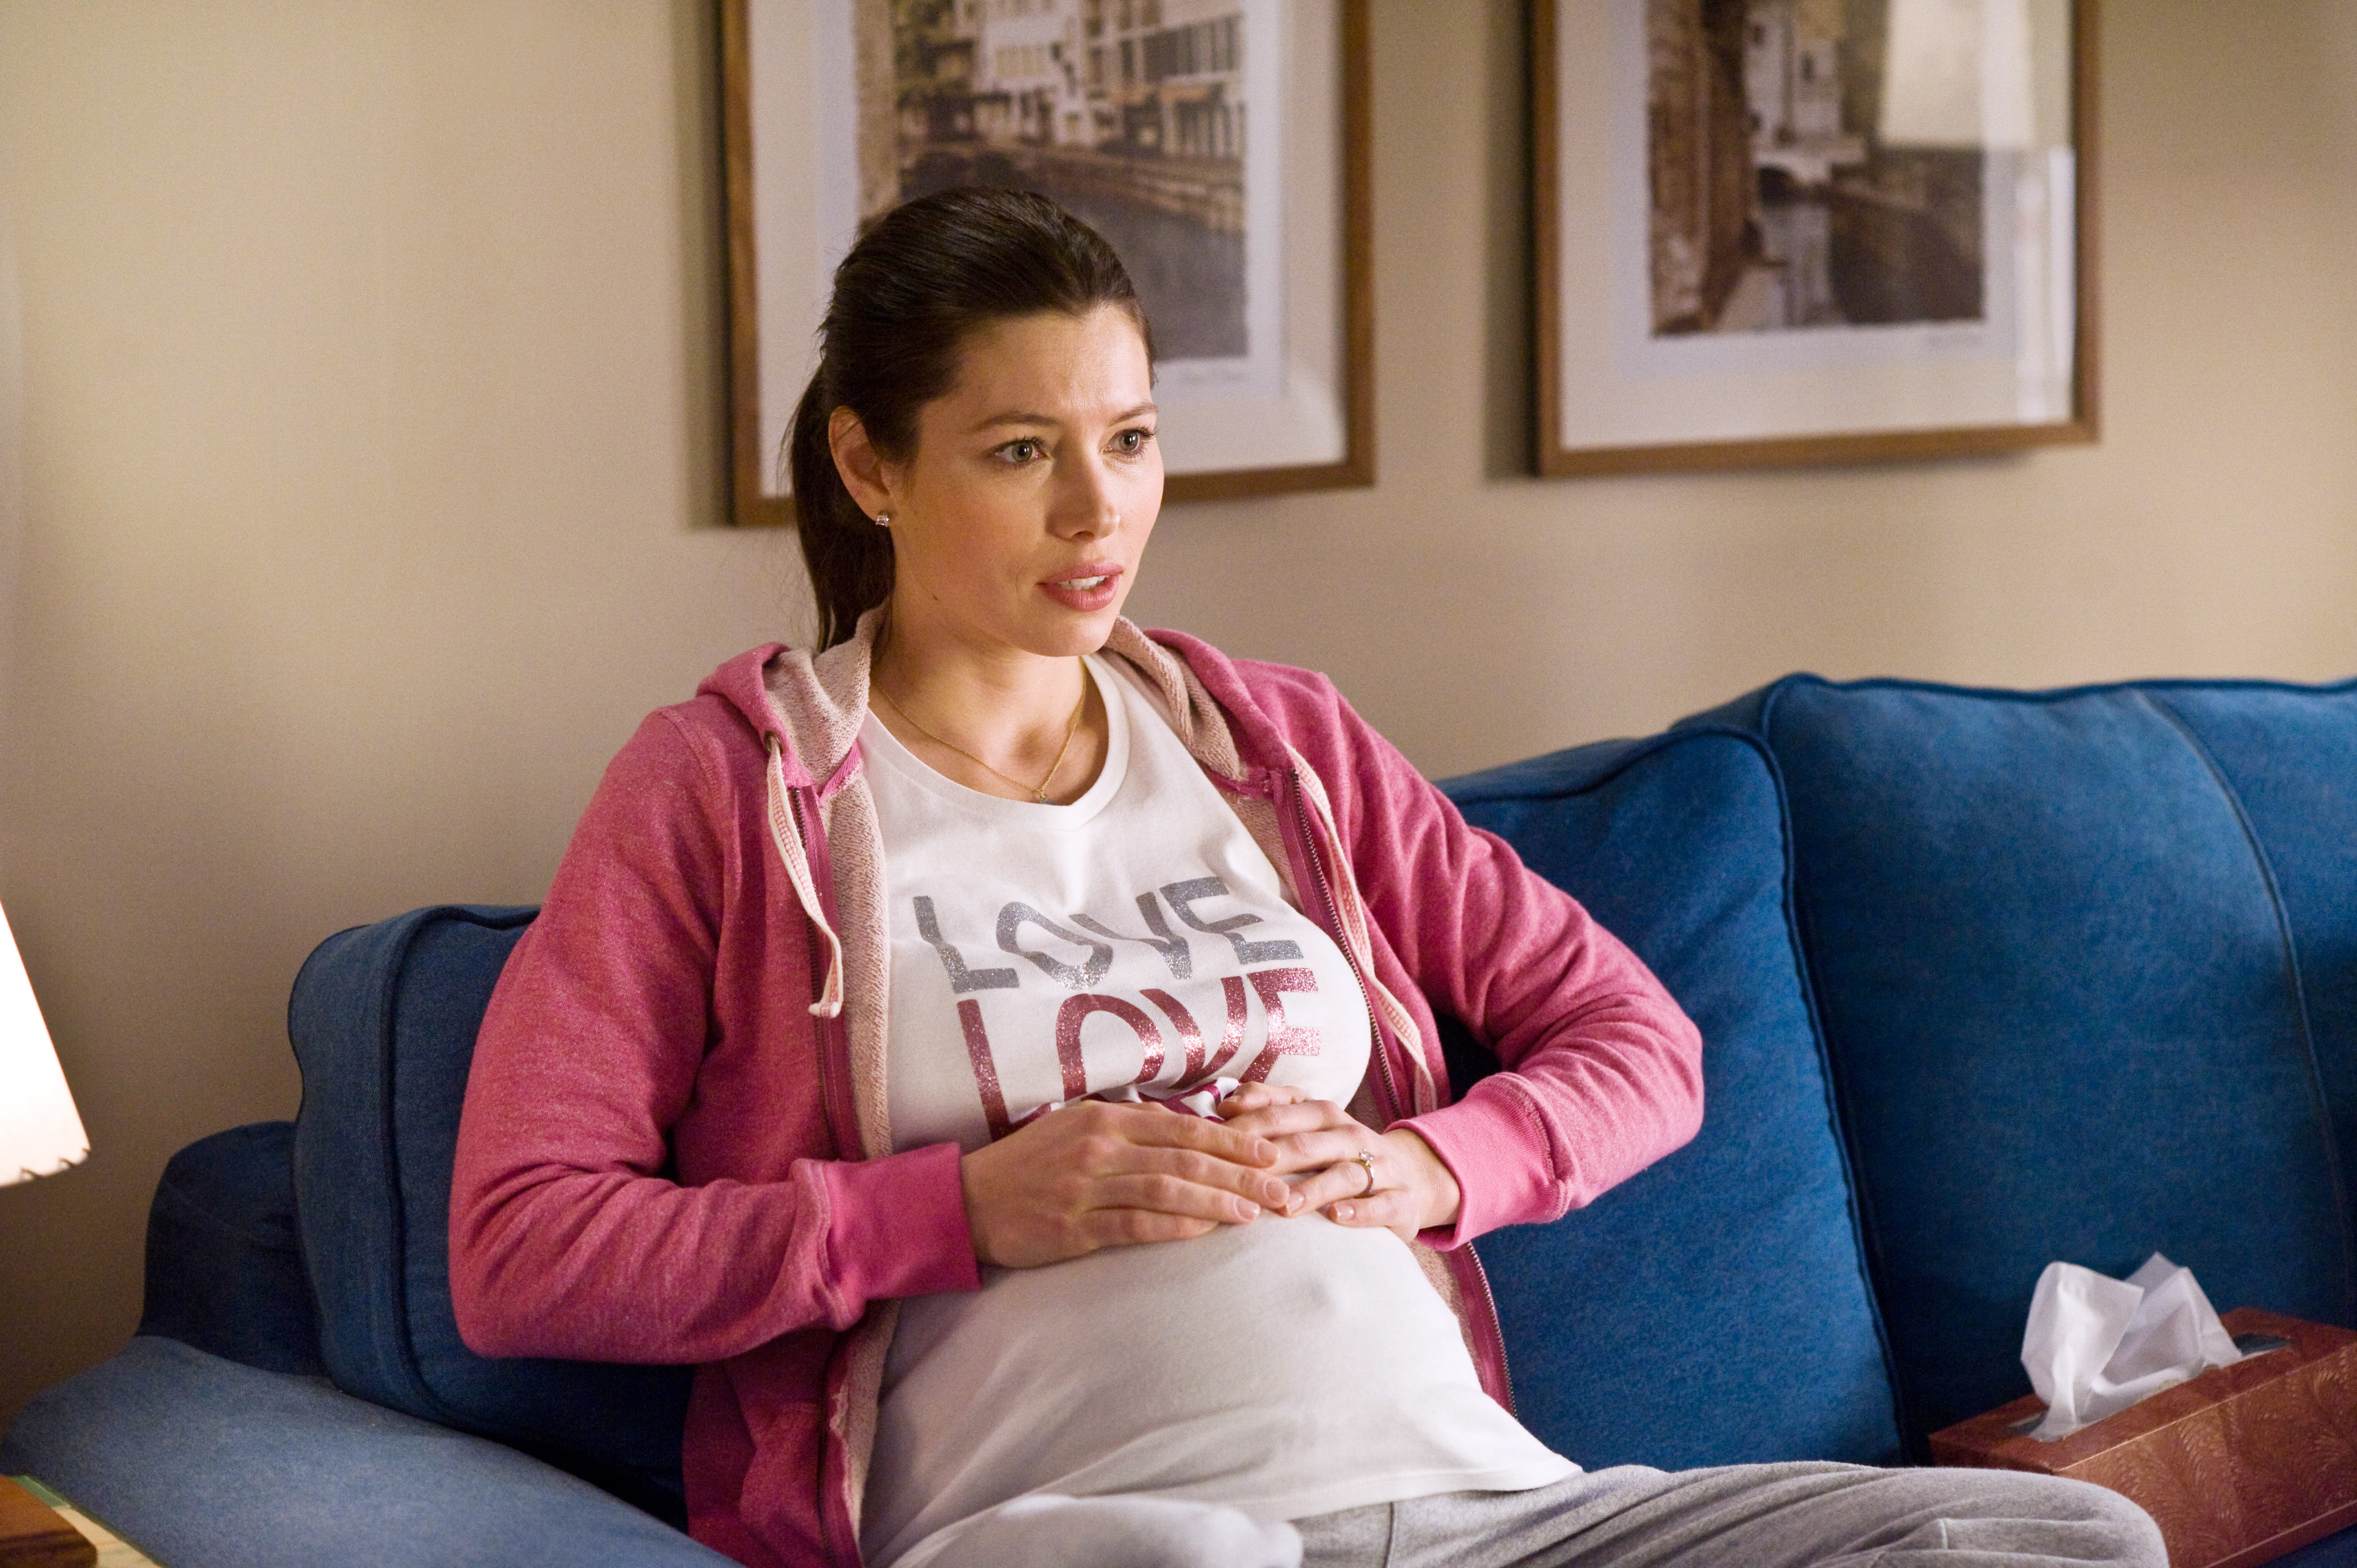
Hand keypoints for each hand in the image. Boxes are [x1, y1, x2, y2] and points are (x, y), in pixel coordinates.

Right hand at [959, 1100, 1292, 1268]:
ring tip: (1255, 1213)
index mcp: (1104, 1119)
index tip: (1271, 1150)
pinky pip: (1134, 1226)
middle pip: (1184, 1158)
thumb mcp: (1078, 1129)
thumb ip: (1130, 1130)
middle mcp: (1098, 1148)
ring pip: (1166, 1190)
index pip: (1183, 1128)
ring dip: (1217, 1201)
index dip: (1232, 1140)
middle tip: (1281, 1188)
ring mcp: (1085, 1188)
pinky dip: (1174, 1228)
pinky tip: (1205, 1231)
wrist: (967, 1200)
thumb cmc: (1030, 1164)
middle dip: (1240, 1173)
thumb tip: (1190, 1133)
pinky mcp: (1073, 1228)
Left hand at [1214, 1084, 1461, 1242]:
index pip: (1280, 1114)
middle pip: (1306, 1144)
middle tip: (1238, 1180)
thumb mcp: (1309, 1125)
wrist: (1409, 1178)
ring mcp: (1380, 1167)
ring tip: (1285, 1206)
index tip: (1211, 1145)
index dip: (1245, 1127)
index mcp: (1324, 1114)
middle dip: (1271, 1160)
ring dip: (1313, 1189)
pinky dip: (1360, 1211)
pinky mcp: (1400, 1200)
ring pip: (1343, 1174)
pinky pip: (1381, 1205)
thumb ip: (1269, 1108)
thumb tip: (1225, 1104)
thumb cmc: (1339, 1153)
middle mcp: (1351, 1135)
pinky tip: (1337, 1217)